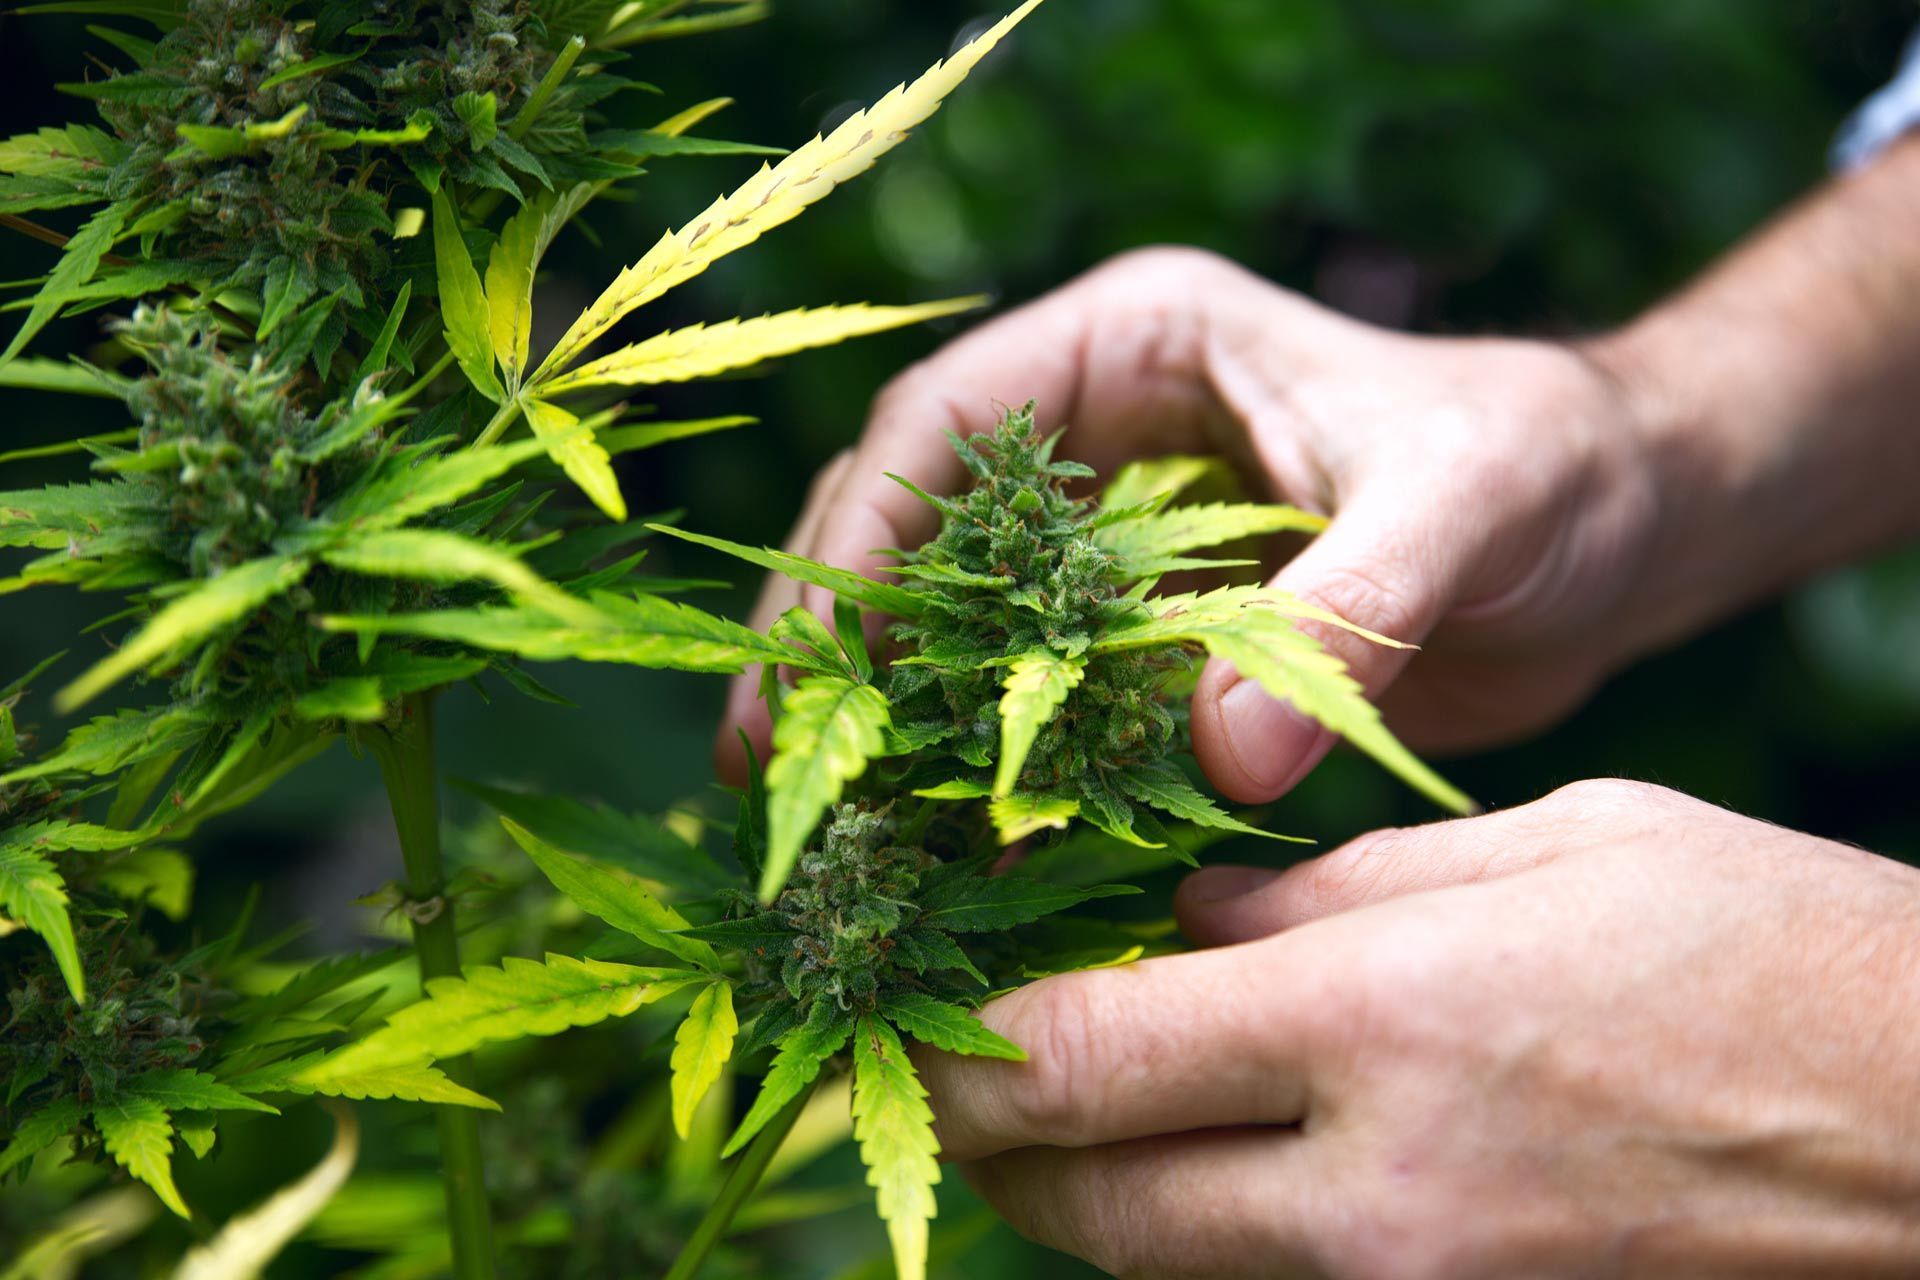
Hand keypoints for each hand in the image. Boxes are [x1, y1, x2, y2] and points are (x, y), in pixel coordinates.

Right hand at [715, 247, 1672, 797]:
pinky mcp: (1141, 624)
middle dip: (834, 637)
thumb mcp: (1465, 509)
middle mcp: (1098, 427)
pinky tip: (945, 848)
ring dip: (885, 713)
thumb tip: (1220, 755)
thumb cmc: (1549, 472)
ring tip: (824, 825)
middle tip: (767, 767)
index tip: (821, 666)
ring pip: (949, 612)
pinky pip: (1029, 691)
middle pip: (909, 521)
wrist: (1616, 531)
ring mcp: (1111, 530)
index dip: (864, 540)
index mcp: (1138, 343)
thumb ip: (1346, 613)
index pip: (946, 422)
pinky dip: (983, 764)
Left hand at [920, 780, 1919, 1278]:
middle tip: (951, 1056)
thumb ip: (1326, 893)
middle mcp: (1369, 1191)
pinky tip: (1208, 1152)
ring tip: (1066, 1094)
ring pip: (1154, 1269)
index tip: (905, 998)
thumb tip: (1178, 924)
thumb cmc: (1762, 947)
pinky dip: (1196, 1233)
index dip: (955, 1041)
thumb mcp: (1539, 849)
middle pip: (1078, 1204)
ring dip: (1082, 1190)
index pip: (1072, 1059)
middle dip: (987, 1136)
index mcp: (1378, 1024)